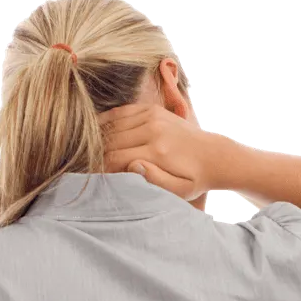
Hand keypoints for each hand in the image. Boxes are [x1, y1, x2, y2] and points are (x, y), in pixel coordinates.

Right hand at [98, 103, 221, 200]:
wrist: (213, 156)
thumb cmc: (193, 179)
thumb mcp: (179, 190)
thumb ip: (155, 181)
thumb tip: (132, 166)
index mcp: (157, 151)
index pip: (115, 158)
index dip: (100, 169)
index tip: (95, 177)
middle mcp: (153, 129)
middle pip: (111, 141)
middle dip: (96, 154)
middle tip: (87, 165)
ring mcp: (153, 116)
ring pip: (113, 125)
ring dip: (99, 138)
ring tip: (91, 151)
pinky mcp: (153, 109)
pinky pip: (122, 112)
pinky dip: (107, 121)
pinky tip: (98, 131)